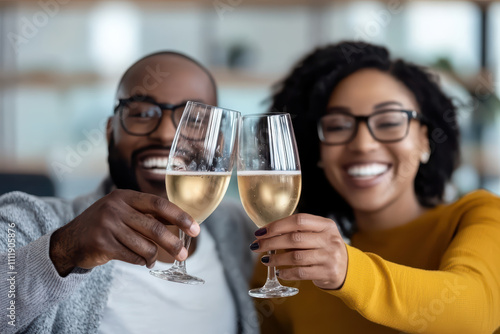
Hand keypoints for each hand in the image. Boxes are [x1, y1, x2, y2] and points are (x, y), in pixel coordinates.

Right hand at [49, 189, 198, 275]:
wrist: (70, 240)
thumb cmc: (105, 225)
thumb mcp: (123, 211)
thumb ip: (147, 214)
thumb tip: (181, 222)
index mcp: (125, 196)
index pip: (159, 204)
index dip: (180, 216)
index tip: (196, 228)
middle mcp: (116, 207)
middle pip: (154, 227)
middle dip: (173, 243)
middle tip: (184, 254)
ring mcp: (107, 225)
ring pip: (145, 245)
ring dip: (153, 256)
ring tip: (153, 259)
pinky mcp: (101, 243)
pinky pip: (132, 256)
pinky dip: (141, 261)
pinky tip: (142, 261)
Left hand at [251, 213, 347, 289]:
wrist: (347, 268)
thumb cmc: (324, 248)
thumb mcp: (318, 234)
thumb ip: (298, 231)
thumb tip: (267, 233)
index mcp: (326, 225)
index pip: (298, 220)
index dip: (277, 225)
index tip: (261, 232)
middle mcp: (329, 239)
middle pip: (294, 238)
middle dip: (271, 242)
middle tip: (257, 246)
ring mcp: (329, 256)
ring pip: (296, 256)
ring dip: (276, 258)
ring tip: (265, 260)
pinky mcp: (327, 273)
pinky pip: (301, 273)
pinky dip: (287, 272)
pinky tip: (279, 272)